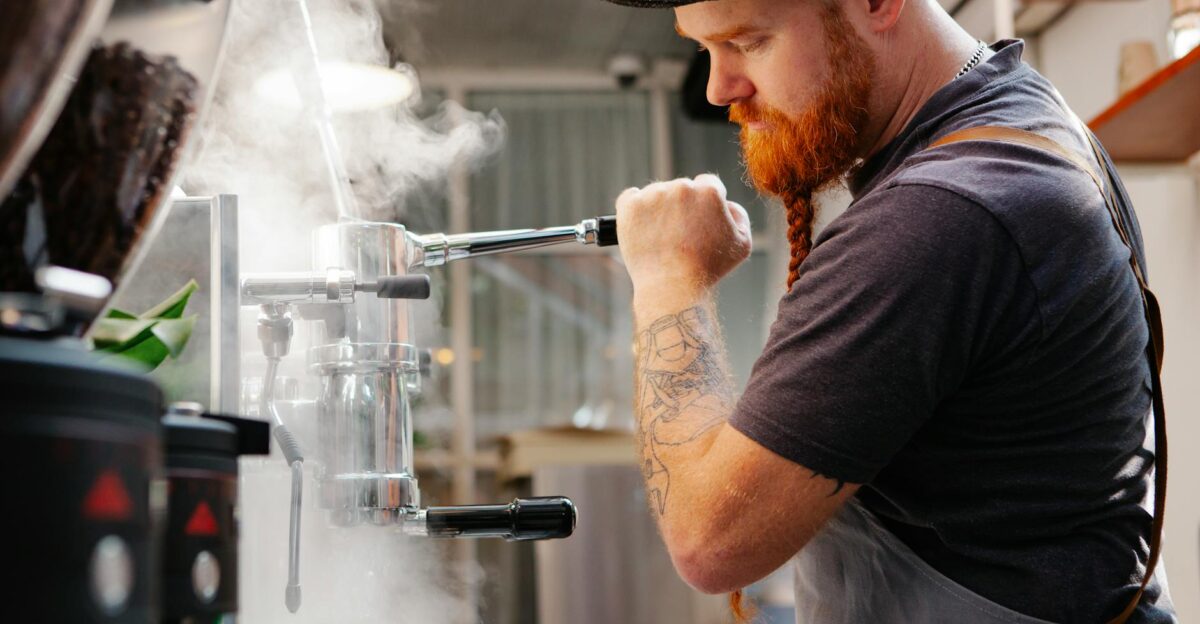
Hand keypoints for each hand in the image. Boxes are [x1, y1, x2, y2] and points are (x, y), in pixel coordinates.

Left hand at [615, 174, 751, 295]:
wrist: (672, 286)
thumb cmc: (708, 269)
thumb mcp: (742, 243)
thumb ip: (739, 215)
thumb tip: (727, 203)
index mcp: (709, 191)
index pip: (707, 184)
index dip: (704, 204)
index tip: (697, 220)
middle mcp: (681, 187)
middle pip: (681, 188)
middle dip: (681, 206)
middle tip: (679, 234)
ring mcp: (653, 195)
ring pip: (656, 194)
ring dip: (658, 208)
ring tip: (661, 237)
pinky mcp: (629, 206)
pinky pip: (630, 198)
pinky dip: (634, 209)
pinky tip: (642, 227)